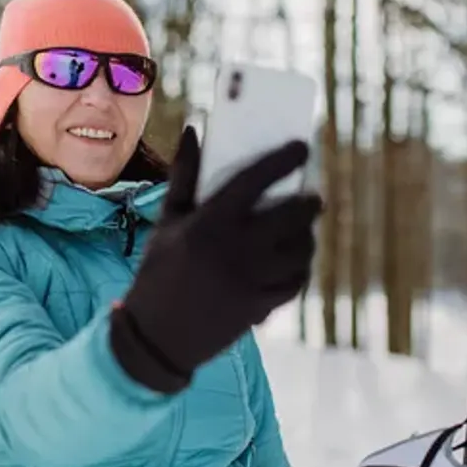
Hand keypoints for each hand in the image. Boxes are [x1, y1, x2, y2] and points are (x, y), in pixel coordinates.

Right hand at [109, 126, 321, 392]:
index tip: (302, 147)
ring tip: (306, 230)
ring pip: (301, 250)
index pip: (257, 179)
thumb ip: (183, 176)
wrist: (155, 337)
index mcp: (210, 222)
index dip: (284, 159)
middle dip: (310, 203)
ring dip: (309, 237)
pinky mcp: (260, 305)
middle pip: (292, 214)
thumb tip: (193, 130)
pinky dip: (301, 269)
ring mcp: (251, 279)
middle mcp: (235, 248)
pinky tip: (297, 262)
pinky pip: (296, 281)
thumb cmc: (158, 272)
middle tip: (312, 197)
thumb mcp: (166, 223)